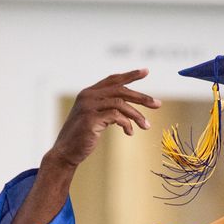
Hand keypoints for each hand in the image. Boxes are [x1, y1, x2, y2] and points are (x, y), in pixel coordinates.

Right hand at [46, 69, 161, 169]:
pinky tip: (130, 133)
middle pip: (120, 90)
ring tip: (146, 126)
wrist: (65, 153)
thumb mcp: (94, 118)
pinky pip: (116, 117)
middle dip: (141, 97)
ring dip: (137, 115)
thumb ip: (106, 108)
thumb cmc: (81, 137)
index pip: (112, 79)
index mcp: (88, 93)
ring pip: (121, 104)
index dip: (130, 75)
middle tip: (158, 104)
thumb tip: (127, 107)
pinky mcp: (91, 119)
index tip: (146, 71)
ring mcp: (88, 107)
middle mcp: (87, 96)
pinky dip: (127, 124)